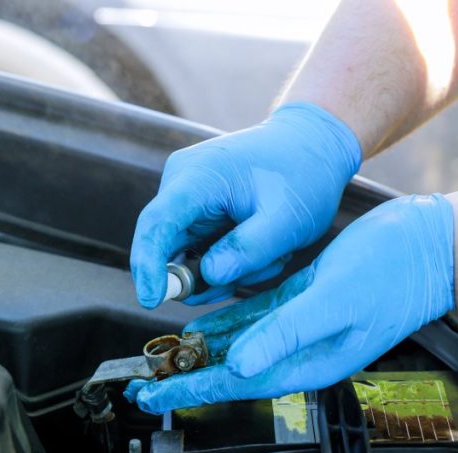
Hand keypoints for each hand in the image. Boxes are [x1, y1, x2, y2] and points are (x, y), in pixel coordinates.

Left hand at [126, 194, 454, 412]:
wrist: (428, 247)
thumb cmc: (390, 275)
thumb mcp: (332, 301)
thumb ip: (284, 334)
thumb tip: (237, 364)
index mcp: (308, 362)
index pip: (238, 383)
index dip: (192, 390)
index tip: (153, 396)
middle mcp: (301, 351)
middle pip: (232, 370)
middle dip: (187, 377)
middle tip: (143, 382)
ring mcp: (301, 327)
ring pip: (239, 344)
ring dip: (201, 352)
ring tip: (162, 358)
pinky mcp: (302, 300)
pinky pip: (254, 317)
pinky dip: (226, 322)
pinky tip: (200, 324)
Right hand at [130, 102, 361, 307]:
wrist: (311, 146)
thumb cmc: (303, 176)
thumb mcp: (287, 219)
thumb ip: (249, 249)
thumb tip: (208, 275)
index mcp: (197, 177)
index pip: (156, 225)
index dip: (146, 266)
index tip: (149, 301)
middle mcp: (181, 186)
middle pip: (167, 249)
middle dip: (202, 278)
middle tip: (247, 278)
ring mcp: (188, 200)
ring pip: (188, 258)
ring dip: (226, 269)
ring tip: (270, 252)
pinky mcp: (198, 213)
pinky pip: (202, 253)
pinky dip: (231, 262)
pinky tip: (262, 248)